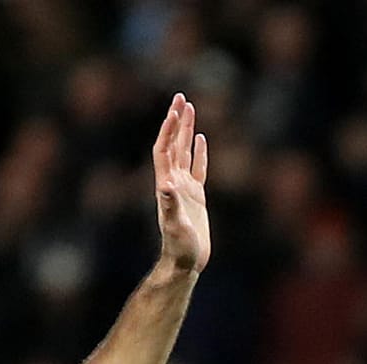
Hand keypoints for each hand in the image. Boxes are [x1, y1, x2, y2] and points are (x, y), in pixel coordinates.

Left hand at [153, 94, 209, 272]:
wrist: (186, 262)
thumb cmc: (179, 247)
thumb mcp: (175, 226)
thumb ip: (171, 205)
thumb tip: (167, 185)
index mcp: (166, 185)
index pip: (164, 150)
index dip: (168, 130)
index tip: (174, 110)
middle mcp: (173, 182)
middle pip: (173, 144)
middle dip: (176, 121)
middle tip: (181, 97)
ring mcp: (185, 188)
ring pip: (185, 152)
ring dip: (186, 131)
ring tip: (190, 109)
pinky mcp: (197, 197)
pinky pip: (199, 168)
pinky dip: (200, 152)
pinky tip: (202, 139)